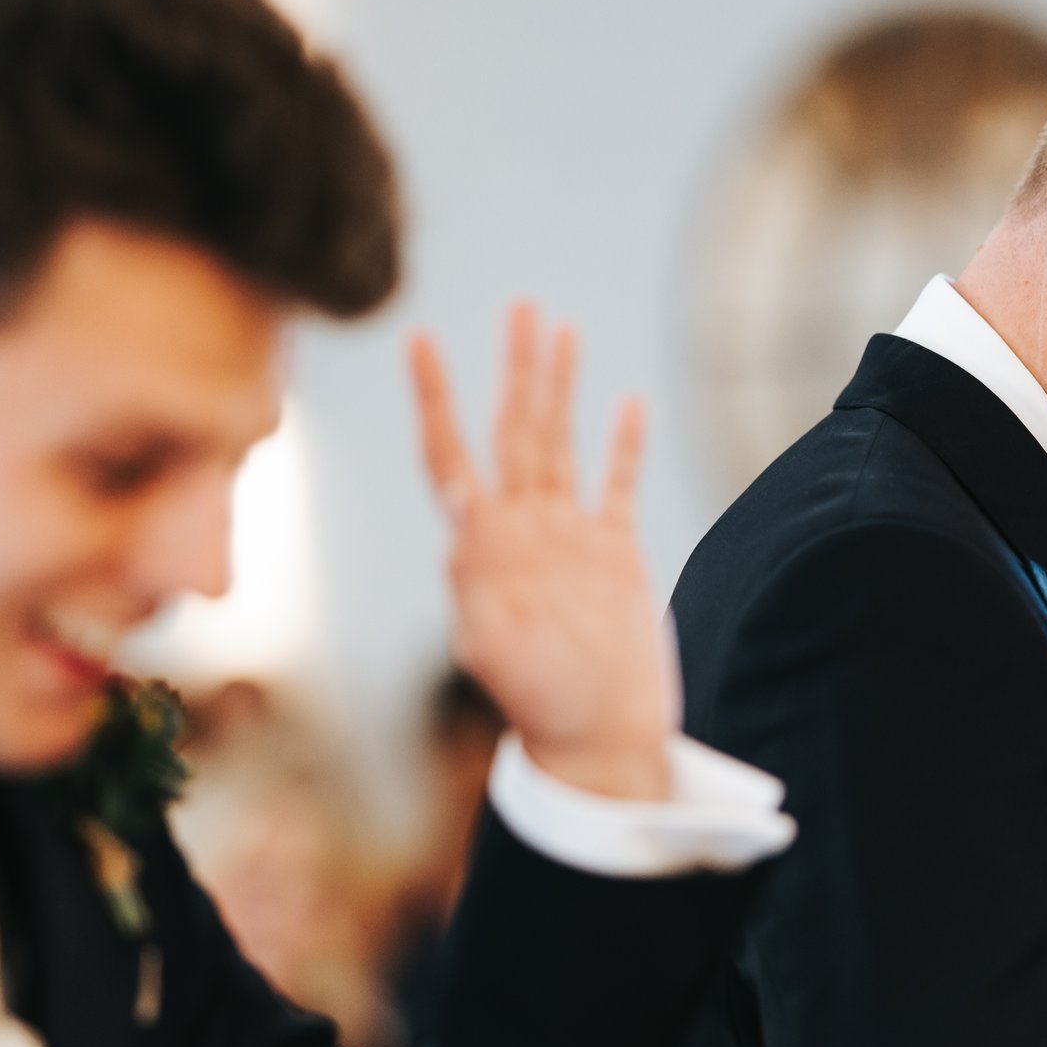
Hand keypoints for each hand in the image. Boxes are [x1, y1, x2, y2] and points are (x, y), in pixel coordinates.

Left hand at [410, 303, 672, 800]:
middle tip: (520, 305)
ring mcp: (569, 539)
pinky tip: (626, 404)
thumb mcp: (496, 650)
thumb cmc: (544, 706)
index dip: (436, 397)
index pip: (451, 455)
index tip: (421, 338)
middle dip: (514, 368)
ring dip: (559, 388)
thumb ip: (475, 587)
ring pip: (561, 444)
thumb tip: (457, 526)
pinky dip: (622, 445)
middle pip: (513, 431)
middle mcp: (522, 530)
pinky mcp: (616, 555)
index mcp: (484, 546)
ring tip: (559, 329)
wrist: (600, 740)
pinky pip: (616, 486)